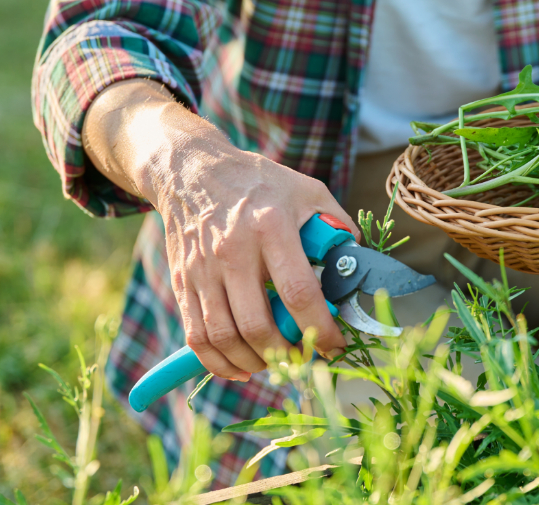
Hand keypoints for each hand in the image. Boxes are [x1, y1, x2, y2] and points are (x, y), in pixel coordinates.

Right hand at [84, 80, 358, 380]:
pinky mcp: (182, 283)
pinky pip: (196, 336)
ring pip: (224, 337)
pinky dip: (219, 362)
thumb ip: (337, 225)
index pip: (298, 292)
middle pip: (257, 324)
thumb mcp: (307, 190)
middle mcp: (233, 251)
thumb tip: (356, 265)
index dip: (319, 328)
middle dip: (287, 354)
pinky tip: (242, 368)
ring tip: (278, 363)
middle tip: (306, 359)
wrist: (190, 170)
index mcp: (271, 226)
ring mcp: (202, 270)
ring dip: (255, 362)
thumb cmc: (258, 182)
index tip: (335, 346)